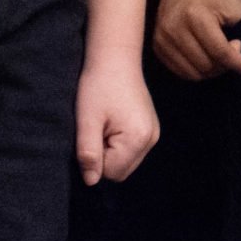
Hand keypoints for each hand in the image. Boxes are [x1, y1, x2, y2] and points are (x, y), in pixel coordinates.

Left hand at [76, 59, 160, 185]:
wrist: (115, 58)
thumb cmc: (98, 86)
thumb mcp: (87, 120)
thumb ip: (88, 153)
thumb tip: (91, 183)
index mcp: (139, 138)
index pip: (111, 172)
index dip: (94, 159)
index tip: (91, 133)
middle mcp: (151, 139)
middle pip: (120, 171)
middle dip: (104, 157)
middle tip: (96, 129)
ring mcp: (153, 134)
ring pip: (125, 162)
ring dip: (110, 151)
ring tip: (104, 124)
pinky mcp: (150, 129)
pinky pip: (131, 150)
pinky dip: (118, 145)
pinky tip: (112, 123)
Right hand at [152, 0, 240, 81]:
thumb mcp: (234, 4)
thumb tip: (240, 59)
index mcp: (196, 16)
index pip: (219, 51)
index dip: (239, 64)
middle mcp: (175, 29)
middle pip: (206, 66)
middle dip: (226, 64)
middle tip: (234, 48)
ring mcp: (163, 39)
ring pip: (193, 74)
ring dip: (212, 71)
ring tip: (220, 53)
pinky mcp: (157, 45)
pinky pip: (181, 72)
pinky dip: (197, 70)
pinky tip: (206, 56)